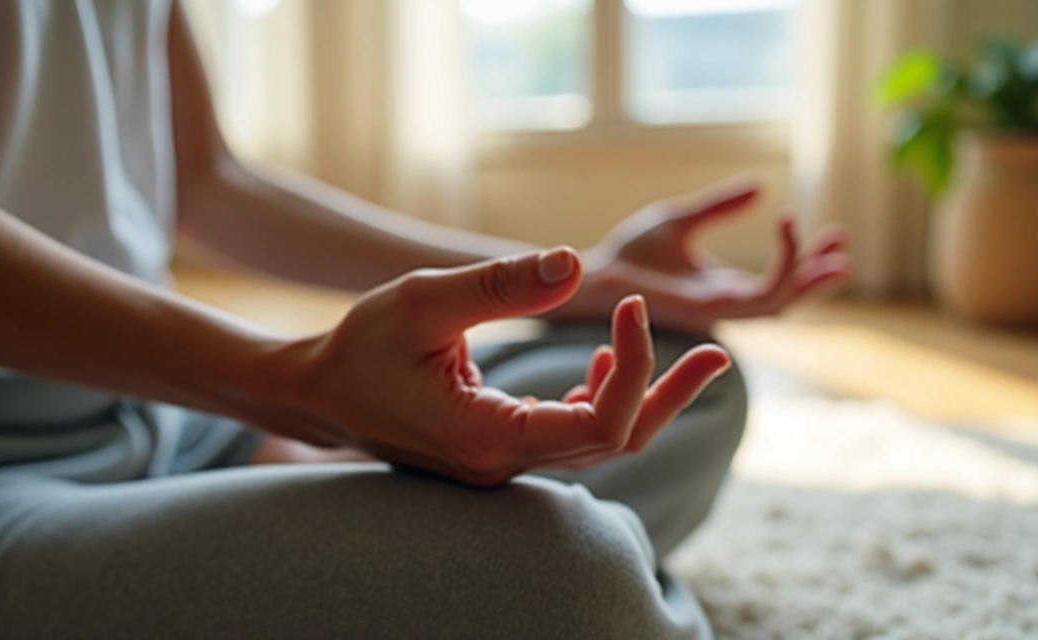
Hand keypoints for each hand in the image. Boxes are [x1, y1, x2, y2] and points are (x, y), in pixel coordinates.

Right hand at [264, 248, 729, 486]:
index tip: (629, 303)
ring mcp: (503, 465)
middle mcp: (504, 465)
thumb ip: (500, 283)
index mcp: (489, 438)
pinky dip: (601, 402)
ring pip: (598, 444)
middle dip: (669, 393)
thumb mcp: (423, 299)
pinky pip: (571, 438)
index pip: (599, 424)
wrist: (318, 392)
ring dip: (642, 397)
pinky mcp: (500, 451)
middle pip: (615, 443)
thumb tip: (572, 262)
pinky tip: (604, 365)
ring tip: (690, 356)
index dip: (633, 365)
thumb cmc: (360, 346)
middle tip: (719, 353)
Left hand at [548, 177, 852, 334]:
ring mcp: (720, 310)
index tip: (823, 228)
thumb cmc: (632, 253)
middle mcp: (726, 303)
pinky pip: (760, 296)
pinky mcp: (711, 310)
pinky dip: (782, 267)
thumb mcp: (684, 220)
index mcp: (722, 287)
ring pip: (781, 301)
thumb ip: (721, 207)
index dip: (803, 259)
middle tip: (843, 247)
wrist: (601, 272)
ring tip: (831, 246)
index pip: (776, 281)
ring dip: (809, 274)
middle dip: (818, 275)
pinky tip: (787, 228)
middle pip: (787, 297)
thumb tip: (760, 187)